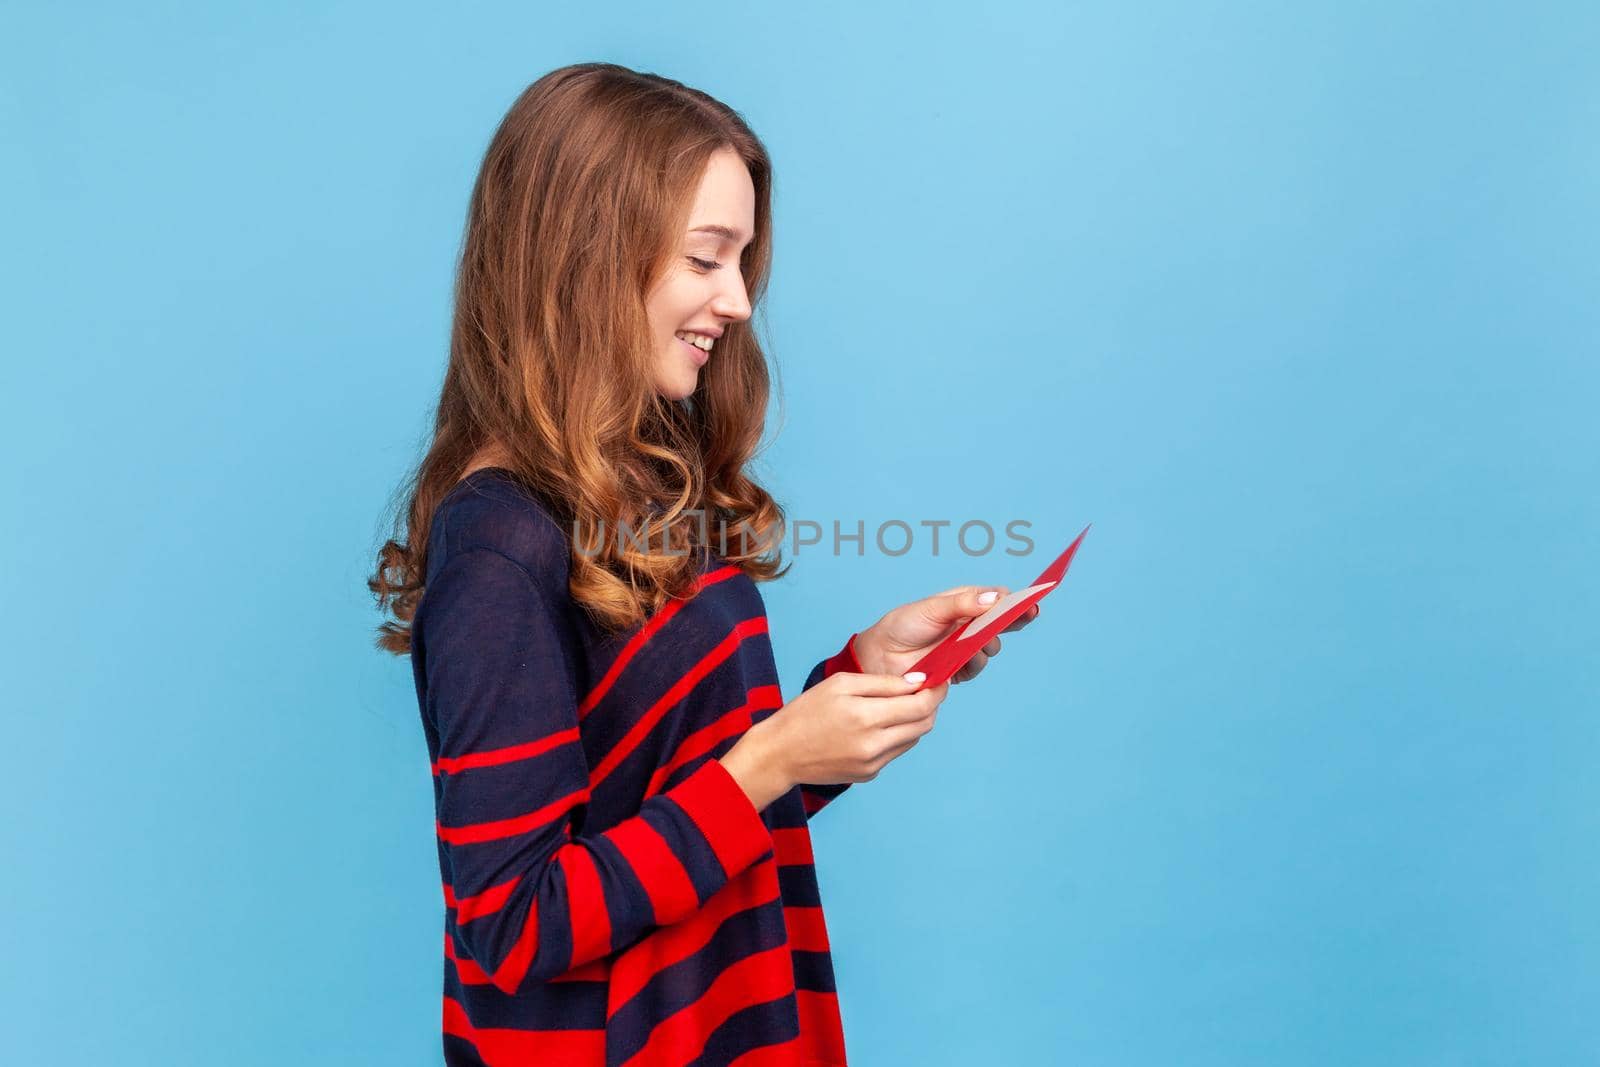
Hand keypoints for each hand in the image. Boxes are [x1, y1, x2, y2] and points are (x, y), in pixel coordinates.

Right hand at [722, 671, 950, 805]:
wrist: (780, 754)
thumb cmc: (805, 713)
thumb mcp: (840, 685)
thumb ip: (882, 683)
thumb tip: (917, 682)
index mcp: (866, 717)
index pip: (921, 705)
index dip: (935, 691)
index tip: (938, 679)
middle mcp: (874, 745)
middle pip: (924, 724)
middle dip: (930, 704)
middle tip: (924, 689)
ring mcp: (873, 763)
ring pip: (913, 738)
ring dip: (915, 720)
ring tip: (899, 704)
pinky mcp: (869, 774)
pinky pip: (896, 751)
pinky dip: (897, 735)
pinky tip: (878, 724)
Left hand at [852, 585, 1041, 684]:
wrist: (879, 658)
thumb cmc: (902, 626)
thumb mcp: (931, 608)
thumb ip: (963, 603)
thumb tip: (995, 597)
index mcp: (963, 603)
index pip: (996, 600)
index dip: (1015, 602)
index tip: (1031, 604)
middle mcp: (967, 625)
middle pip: (1001, 623)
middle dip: (1011, 622)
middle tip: (1016, 619)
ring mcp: (963, 648)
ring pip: (991, 647)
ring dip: (988, 644)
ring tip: (977, 642)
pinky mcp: (958, 670)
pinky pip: (976, 667)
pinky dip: (973, 664)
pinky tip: (963, 661)